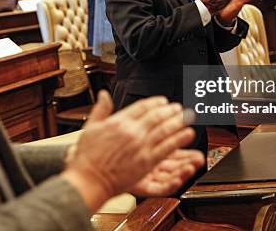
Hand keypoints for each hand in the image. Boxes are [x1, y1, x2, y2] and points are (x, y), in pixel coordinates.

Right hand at [62, 91, 195, 212]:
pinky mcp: (147, 161)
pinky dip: (179, 139)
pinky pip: (167, 147)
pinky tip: (188, 134)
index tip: (162, 101)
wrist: (89, 179)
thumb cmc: (87, 157)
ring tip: (187, 117)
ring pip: (165, 129)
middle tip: (178, 107)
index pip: (142, 107)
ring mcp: (141, 146)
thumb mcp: (90, 127)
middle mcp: (132, 131)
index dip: (154, 102)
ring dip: (178, 121)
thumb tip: (104, 94)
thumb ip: (100, 109)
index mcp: (118, 121)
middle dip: (170, 110)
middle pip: (156, 116)